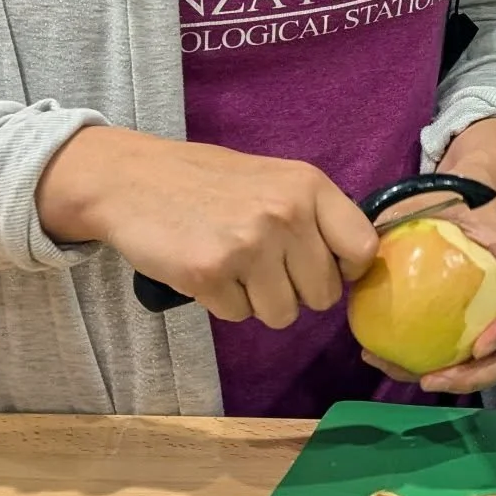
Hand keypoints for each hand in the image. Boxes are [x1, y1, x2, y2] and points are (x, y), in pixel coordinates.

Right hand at [37, 126, 377, 326]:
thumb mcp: (275, 179)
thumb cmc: (209, 182)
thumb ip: (316, 215)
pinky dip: (223, 303)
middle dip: (296, 291)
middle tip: (264, 266)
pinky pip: (238, 316)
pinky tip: (206, 269)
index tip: (323, 267)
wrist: (133, 179)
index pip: (363, 249)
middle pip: (323, 294)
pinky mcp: (209, 274)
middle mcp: (286, 214)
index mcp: (309, 186)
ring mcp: (248, 245)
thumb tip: (356, 266)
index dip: (345, 269)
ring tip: (233, 265)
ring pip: (282, 314)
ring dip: (258, 301)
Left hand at [358, 190, 495, 395]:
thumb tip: (360, 250)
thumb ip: (404, 219)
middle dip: (479, 376)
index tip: (476, 345)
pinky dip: (433, 368)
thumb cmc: (453, 196)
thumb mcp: (435, 198)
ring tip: (413, 378)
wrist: (463, 195)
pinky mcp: (472, 327)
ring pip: (492, 366)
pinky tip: (387, 361)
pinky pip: (463, 358)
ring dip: (456, 382)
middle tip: (434, 379)